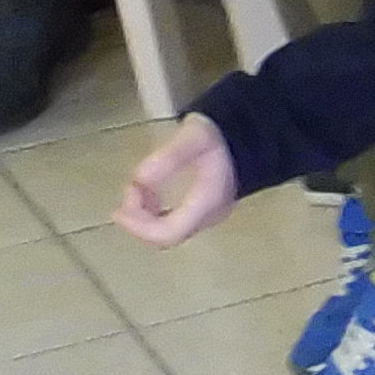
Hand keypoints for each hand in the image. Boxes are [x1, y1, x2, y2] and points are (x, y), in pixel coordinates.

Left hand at [112, 115, 237, 247]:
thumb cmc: (220, 138)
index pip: (168, 233)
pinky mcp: (202, 214)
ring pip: (166, 233)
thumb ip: (169, 157)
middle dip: (138, 218)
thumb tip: (138, 179)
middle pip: (165, 237)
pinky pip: (171, 225)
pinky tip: (146, 196)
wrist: (249, 139)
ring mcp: (206, 218)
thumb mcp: (194, 137)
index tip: (125, 200)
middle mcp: (208, 218)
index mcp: (208, 203)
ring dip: (142, 216)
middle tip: (128, 190)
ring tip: (134, 190)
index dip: (138, 225)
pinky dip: (151, 214)